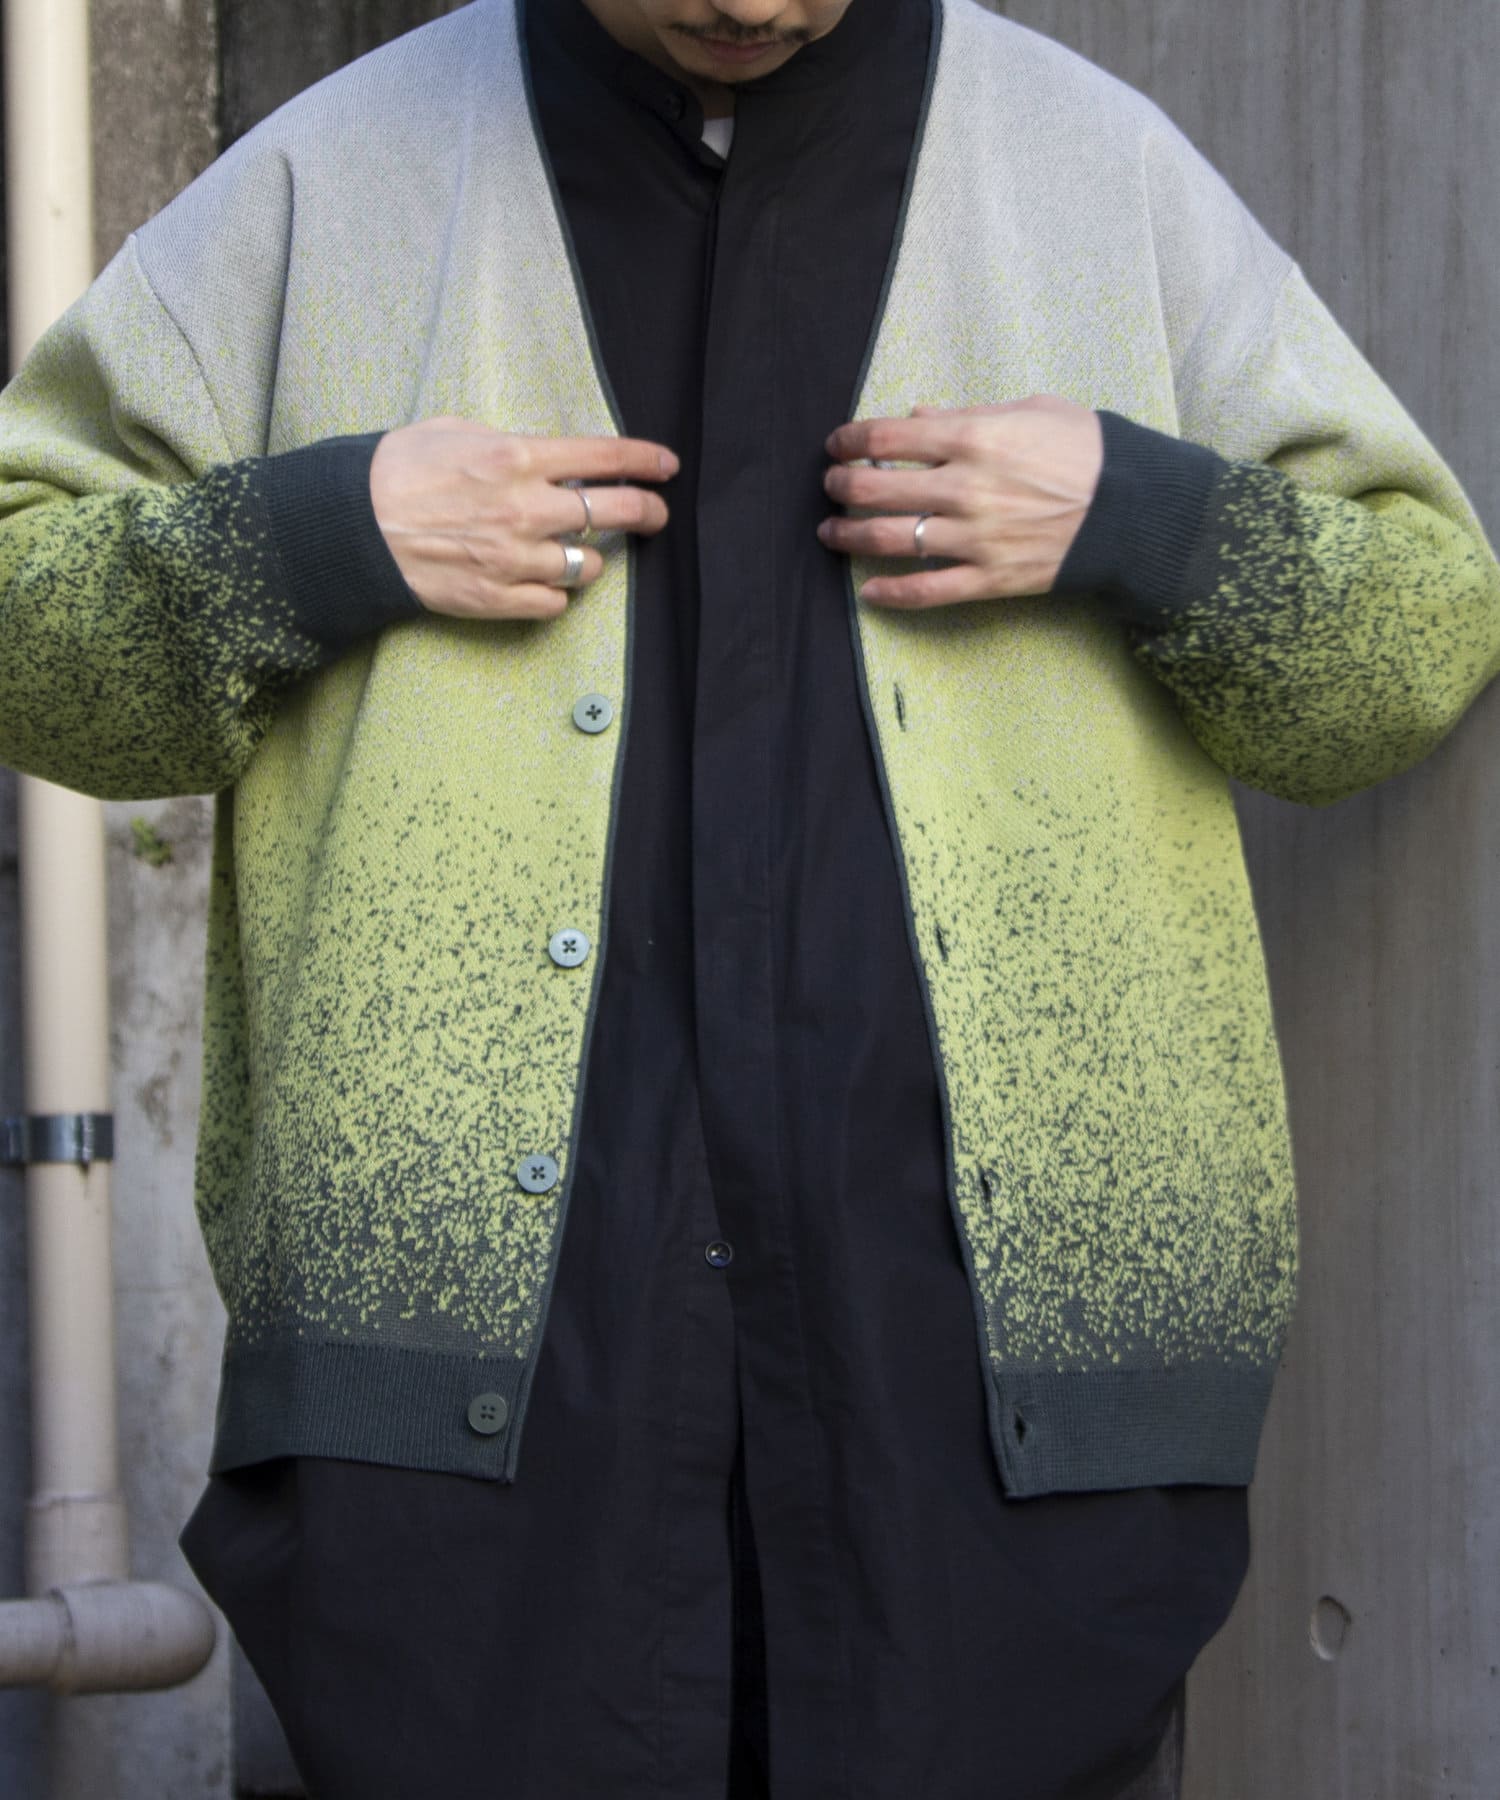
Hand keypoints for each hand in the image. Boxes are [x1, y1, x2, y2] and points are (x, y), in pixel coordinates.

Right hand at [370, 417, 678, 618]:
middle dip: (645, 513)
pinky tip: (544, 581)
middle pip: (613, 514)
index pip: (604, 457)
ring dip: (589, 559)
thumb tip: (545, 457)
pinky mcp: (498, 597)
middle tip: (654, 515)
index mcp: (517, 457)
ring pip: (587, 566)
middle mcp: (525, 509)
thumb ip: (508, 443)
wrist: (352, 527)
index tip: (666, 467)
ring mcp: (514, 558)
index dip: (645, 461)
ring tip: (574, 551)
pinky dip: (557, 593)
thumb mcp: (453, 431)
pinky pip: (555, 603)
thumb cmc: (396, 471)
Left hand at [818, 395, 1102, 608]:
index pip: (887, 437)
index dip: (850, 439)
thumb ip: (968, 413)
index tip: (837, 444)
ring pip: (890, 540)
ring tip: (831, 532)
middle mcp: (964, 488)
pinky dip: (893, 594)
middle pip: (876, 489)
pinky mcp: (990, 578)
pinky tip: (869, 592)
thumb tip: (918, 415)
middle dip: (841, 486)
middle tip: (831, 486)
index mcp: (973, 437)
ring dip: (849, 536)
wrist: (1135, 508)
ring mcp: (974, 538)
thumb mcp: (1031, 410)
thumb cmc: (1086, 449)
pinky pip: (929, 591)